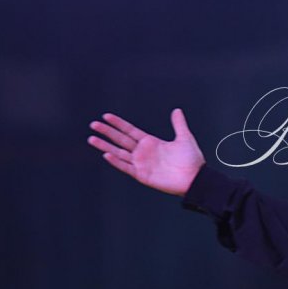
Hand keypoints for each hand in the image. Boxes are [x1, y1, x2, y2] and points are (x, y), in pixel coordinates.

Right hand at [87, 108, 205, 196]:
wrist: (196, 178)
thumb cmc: (192, 160)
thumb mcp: (184, 138)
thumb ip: (178, 124)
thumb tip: (177, 110)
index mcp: (151, 142)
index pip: (130, 131)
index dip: (118, 124)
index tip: (106, 116)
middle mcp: (143, 152)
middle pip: (120, 140)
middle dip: (107, 132)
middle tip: (93, 124)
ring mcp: (141, 164)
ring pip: (119, 153)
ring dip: (105, 146)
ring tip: (91, 139)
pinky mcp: (142, 175)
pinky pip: (126, 167)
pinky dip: (116, 162)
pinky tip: (106, 154)